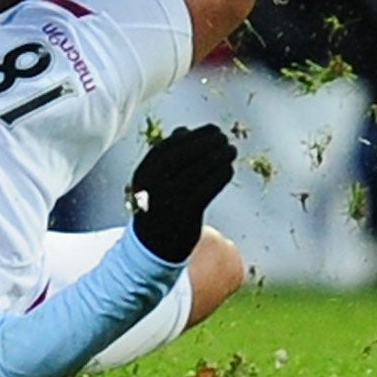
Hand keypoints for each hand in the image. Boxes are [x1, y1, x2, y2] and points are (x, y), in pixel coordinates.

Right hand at [128, 123, 236, 262]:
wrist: (152, 247)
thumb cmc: (157, 205)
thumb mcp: (153, 179)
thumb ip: (165, 156)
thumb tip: (184, 131)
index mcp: (145, 171)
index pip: (172, 145)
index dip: (195, 135)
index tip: (212, 130)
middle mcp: (155, 183)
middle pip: (187, 155)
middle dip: (208, 142)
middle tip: (224, 138)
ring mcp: (169, 198)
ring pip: (199, 170)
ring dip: (219, 157)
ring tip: (231, 150)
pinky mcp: (186, 214)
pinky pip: (208, 189)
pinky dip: (221, 176)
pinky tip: (229, 169)